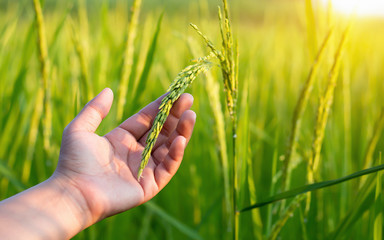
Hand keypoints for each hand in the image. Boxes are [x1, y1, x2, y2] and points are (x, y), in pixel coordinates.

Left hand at [54, 88, 195, 224]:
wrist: (72, 194)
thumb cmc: (73, 162)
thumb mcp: (79, 129)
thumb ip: (95, 110)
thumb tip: (109, 90)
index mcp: (122, 139)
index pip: (147, 120)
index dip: (161, 107)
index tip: (175, 93)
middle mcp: (136, 153)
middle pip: (162, 131)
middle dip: (176, 116)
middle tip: (189, 100)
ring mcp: (144, 169)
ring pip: (169, 147)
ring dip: (181, 132)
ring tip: (191, 115)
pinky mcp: (149, 185)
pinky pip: (167, 167)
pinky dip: (176, 153)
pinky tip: (180, 139)